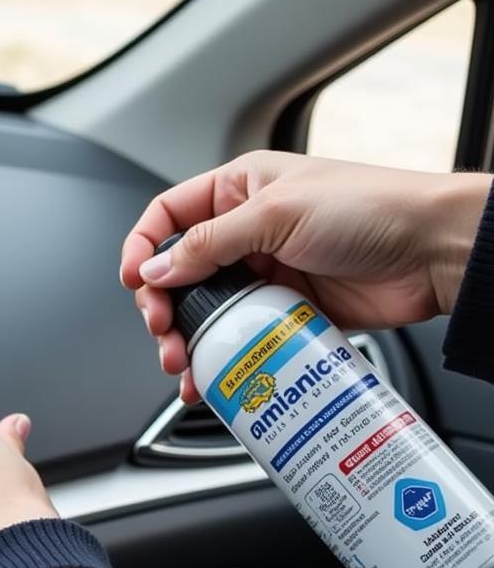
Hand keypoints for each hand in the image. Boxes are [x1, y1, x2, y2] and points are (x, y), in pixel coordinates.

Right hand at [120, 151, 491, 401]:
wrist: (433, 253)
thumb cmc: (372, 208)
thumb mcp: (276, 213)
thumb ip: (209, 243)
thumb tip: (156, 267)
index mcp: (239, 190)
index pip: (169, 215)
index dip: (143, 245)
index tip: (134, 279)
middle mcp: (245, 232)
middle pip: (178, 272)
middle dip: (160, 303)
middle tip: (161, 328)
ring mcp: (264, 274)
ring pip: (203, 312)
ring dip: (184, 339)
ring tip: (180, 360)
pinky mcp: (283, 312)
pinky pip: (236, 339)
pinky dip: (217, 360)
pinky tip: (207, 377)